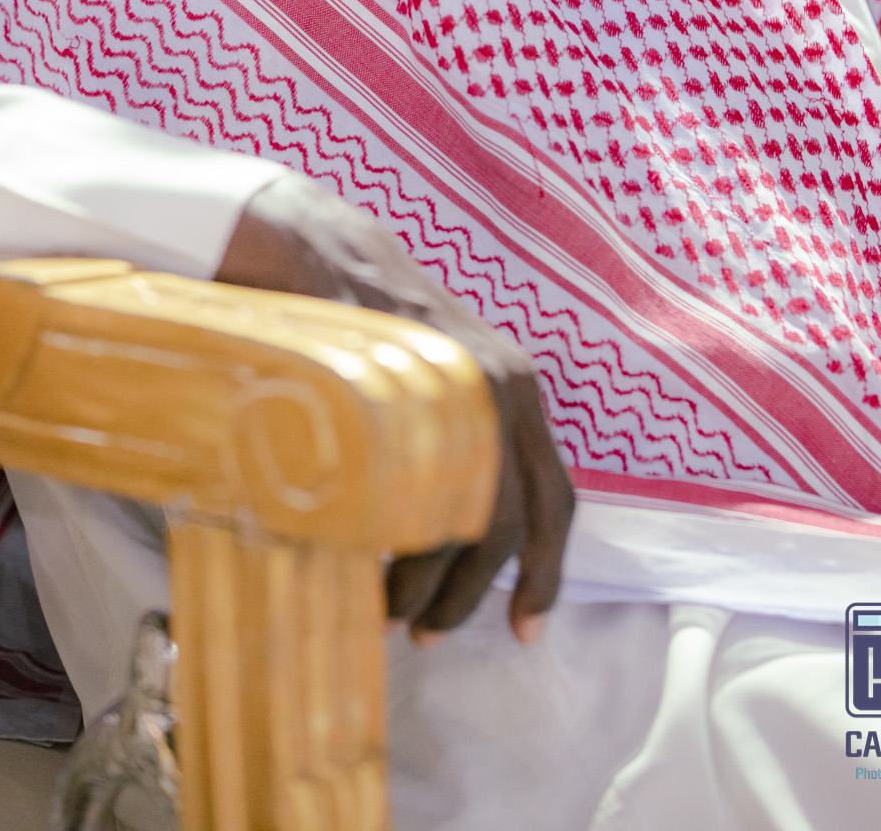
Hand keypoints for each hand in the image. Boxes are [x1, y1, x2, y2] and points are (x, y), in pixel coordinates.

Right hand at [214, 172, 573, 644]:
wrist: (324, 248)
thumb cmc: (380, 327)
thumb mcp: (444, 379)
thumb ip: (467, 440)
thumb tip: (459, 540)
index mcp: (517, 389)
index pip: (556, 499)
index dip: (546, 572)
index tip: (525, 629)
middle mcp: (499, 388)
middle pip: (506, 523)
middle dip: (467, 595)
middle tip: (427, 633)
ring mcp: (448, 387)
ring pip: (455, 514)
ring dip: (423, 582)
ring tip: (386, 609)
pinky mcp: (396, 389)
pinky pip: (403, 488)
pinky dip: (388, 541)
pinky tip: (363, 560)